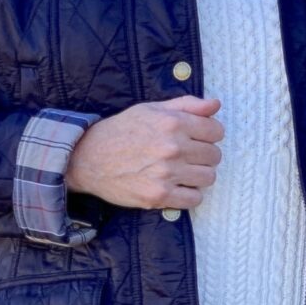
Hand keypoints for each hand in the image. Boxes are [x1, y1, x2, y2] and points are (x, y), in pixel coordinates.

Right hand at [67, 97, 223, 210]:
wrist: (89, 158)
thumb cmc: (122, 131)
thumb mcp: (151, 109)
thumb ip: (186, 105)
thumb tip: (215, 105)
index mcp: (173, 123)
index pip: (216, 131)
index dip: (210, 135)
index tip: (199, 139)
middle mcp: (172, 148)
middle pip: (214, 156)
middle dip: (205, 156)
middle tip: (188, 156)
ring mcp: (166, 173)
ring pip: (208, 178)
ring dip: (199, 176)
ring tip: (184, 172)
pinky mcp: (159, 195)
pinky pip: (194, 199)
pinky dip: (190, 195)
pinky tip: (178, 187)